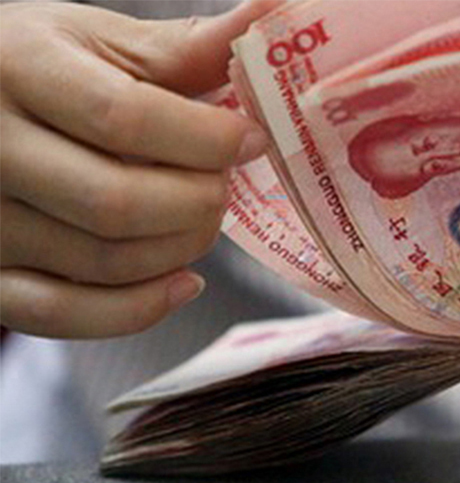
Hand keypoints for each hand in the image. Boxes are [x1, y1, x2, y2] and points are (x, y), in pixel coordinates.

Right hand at [0, 1, 279, 338]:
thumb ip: (185, 47)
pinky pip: (65, 315)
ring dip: (181, 249)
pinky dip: (139, 310)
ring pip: (104, 262)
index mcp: (19, 71)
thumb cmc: (36, 66)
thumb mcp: (98, 41)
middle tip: (224, 184)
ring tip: (203, 217)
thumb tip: (274, 17)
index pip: (126, 119)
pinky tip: (184, 283)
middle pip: (116, 203)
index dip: (207, 139)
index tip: (252, 139)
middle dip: (199, 202)